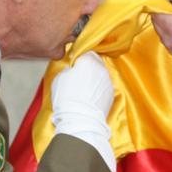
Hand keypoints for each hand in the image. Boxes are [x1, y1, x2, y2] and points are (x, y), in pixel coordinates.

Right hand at [50, 53, 115, 171]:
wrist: (80, 120)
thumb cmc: (67, 98)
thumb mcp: (60, 78)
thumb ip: (69, 69)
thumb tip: (74, 70)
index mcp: (89, 61)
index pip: (85, 52)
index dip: (78, 57)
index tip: (73, 64)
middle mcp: (102, 69)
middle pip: (95, 62)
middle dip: (88, 67)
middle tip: (78, 76)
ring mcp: (108, 82)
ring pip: (100, 75)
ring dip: (94, 78)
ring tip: (84, 89)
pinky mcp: (111, 94)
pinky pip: (103, 87)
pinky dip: (98, 90)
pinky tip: (90, 97)